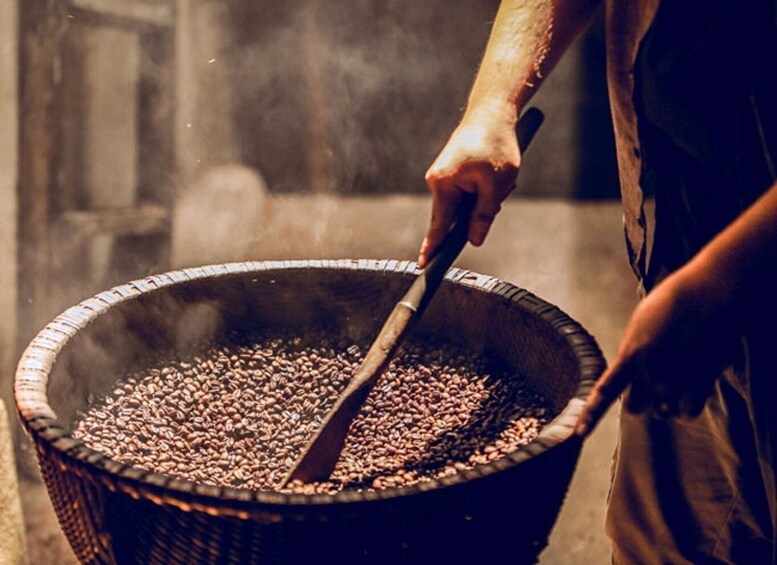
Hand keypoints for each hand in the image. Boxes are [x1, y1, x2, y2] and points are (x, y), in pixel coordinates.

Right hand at [418, 108, 519, 267]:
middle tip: (499, 190)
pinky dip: (483, 188)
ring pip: (465, 202)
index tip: (423, 266)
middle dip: (480, 210)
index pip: (438, 226)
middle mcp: (437, 180)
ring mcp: (443, 175)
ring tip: (499, 174)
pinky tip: (495, 172)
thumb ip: (483, 216)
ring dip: (485, 196)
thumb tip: (475, 239)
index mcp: (443, 185)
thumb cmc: (495, 144)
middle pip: (456, 214)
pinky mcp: (451, 170)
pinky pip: (466, 190)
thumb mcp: (496, 186)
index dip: (433, 248)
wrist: (492, 111)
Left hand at [575, 267, 735, 436]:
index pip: (604, 392)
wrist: (709, 293)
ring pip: (663, 411)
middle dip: (641, 399)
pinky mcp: (700, 382)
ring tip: (679, 372)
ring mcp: (675, 379)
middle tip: (655, 380)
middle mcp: (649, 372)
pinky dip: (688, 404)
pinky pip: (687, 412)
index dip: (590, 415)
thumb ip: (633, 351)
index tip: (577, 434)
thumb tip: (630, 371)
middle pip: (634, 408)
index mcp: (630, 354)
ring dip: (667, 401)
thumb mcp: (642, 323)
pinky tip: (692, 383)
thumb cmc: (675, 301)